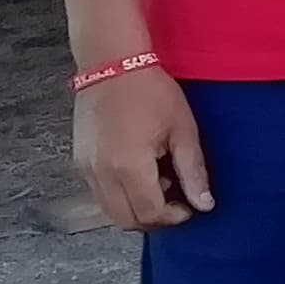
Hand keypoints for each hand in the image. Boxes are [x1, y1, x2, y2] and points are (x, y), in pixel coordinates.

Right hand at [73, 64, 212, 228]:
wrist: (111, 63)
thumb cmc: (152, 91)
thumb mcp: (183, 130)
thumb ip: (193, 171)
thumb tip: (204, 204)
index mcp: (129, 166)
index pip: (149, 213)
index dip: (173, 218)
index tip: (189, 207)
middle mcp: (101, 173)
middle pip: (126, 220)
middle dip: (154, 219)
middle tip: (176, 202)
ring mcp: (86, 168)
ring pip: (110, 210)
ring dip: (135, 208)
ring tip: (159, 182)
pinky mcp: (79, 161)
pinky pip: (99, 193)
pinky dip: (120, 195)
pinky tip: (139, 172)